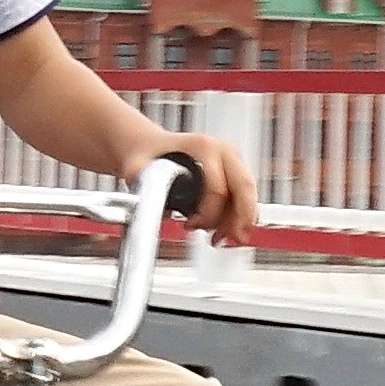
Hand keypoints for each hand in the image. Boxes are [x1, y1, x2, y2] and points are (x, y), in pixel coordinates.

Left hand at [133, 128, 257, 244]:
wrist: (150, 145)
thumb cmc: (146, 155)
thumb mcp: (137, 168)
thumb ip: (141, 185)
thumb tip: (151, 207)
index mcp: (204, 147)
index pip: (218, 187)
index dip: (208, 214)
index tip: (190, 226)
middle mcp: (223, 150)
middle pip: (244, 188)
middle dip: (241, 219)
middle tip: (232, 240)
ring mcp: (231, 160)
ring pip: (247, 195)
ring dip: (237, 221)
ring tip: (216, 239)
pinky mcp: (233, 172)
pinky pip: (243, 198)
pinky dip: (236, 217)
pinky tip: (220, 232)